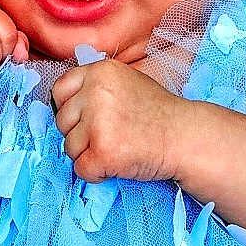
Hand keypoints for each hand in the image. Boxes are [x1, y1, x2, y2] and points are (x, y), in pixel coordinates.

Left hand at [49, 58, 186, 183]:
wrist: (185, 139)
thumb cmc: (158, 114)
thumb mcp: (126, 83)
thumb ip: (95, 87)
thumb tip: (63, 105)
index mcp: (100, 71)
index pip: (60, 90)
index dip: (71, 110)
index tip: (87, 119)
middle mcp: (96, 92)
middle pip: (62, 122)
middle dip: (81, 134)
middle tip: (112, 136)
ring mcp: (99, 123)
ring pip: (69, 147)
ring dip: (89, 154)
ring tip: (119, 147)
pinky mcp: (103, 152)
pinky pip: (81, 169)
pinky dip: (97, 173)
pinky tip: (119, 163)